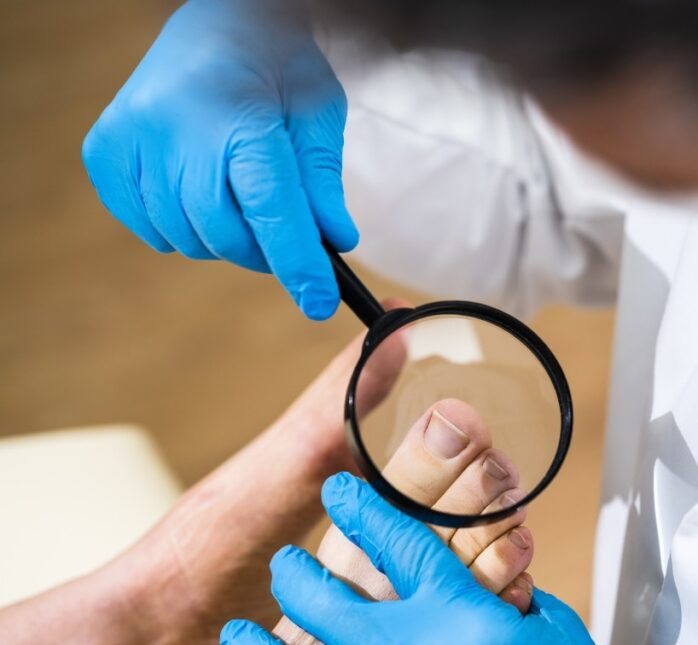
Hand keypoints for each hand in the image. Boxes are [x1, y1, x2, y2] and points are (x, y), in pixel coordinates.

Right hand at [82, 0, 355, 318]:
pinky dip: (183, 229)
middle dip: (264, 252)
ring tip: (241, 201)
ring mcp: (130, 140)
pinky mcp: (104, 152)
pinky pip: (151, 228)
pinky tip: (201, 194)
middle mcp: (173, 127)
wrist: (217, 24)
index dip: (297, 264)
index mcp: (237, 114)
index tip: (318, 304)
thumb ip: (322, 184)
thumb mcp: (318, 115)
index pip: (270, 209)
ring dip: (224, 240)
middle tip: (285, 241)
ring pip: (186, 238)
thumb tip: (334, 245)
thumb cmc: (277, 69)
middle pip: (223, 233)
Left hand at [205, 474, 676, 644]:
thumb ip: (500, 599)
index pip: (400, 542)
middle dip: (297, 579)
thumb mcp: (550, 632)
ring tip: (238, 638)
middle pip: (332, 606)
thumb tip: (479, 575)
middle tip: (283, 567)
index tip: (337, 491)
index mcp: (464, 614)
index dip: (362, 510)